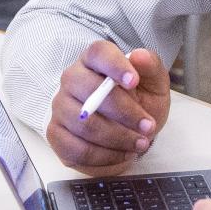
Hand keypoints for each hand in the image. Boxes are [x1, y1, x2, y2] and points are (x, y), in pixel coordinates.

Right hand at [46, 41, 170, 175]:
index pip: (98, 53)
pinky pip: (77, 149)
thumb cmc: (140, 101)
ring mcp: (60, 107)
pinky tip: (124, 154)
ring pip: (84, 124)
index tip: (134, 81)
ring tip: (140, 143)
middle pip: (90, 90)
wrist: (128, 130)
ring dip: (118, 138)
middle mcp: (72, 79)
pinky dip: (105, 156)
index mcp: (95, 59)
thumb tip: (140, 56)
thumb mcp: (154, 84)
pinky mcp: (56, 135)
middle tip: (148, 127)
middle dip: (124, 112)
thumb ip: (151, 68)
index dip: (115, 66)